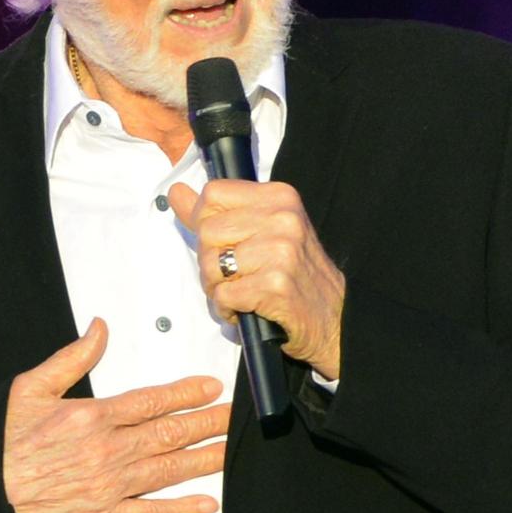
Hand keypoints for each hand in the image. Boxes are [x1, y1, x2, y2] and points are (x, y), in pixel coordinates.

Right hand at [2, 318, 230, 512]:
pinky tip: (205, 504)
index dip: (186, 394)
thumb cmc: (2, 442)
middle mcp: (108, 452)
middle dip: (206, 423)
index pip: (151, 402)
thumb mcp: (30, 388)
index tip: (210, 388)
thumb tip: (99, 328)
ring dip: (204, 460)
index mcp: (92, 417)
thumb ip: (72, 358)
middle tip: (233, 416)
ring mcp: (109, 487)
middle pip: (170, 434)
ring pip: (168, 470)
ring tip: (230, 450)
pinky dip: (180, 510)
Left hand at [167, 180, 345, 380]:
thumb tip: (177, 192)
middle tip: (234, 275)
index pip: (214, 194)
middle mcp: (284, 218)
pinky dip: (228, 309)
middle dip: (210, 260)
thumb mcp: (262, 231)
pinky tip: (247, 309)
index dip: (205, 221)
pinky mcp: (276, 285)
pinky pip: (224, 295)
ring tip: (242, 292)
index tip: (222, 241)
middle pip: (207, 231)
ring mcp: (281, 251)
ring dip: (218, 288)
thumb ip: (216, 212)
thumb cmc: (295, 276)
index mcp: (280, 197)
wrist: (334, 320)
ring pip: (211, 264)